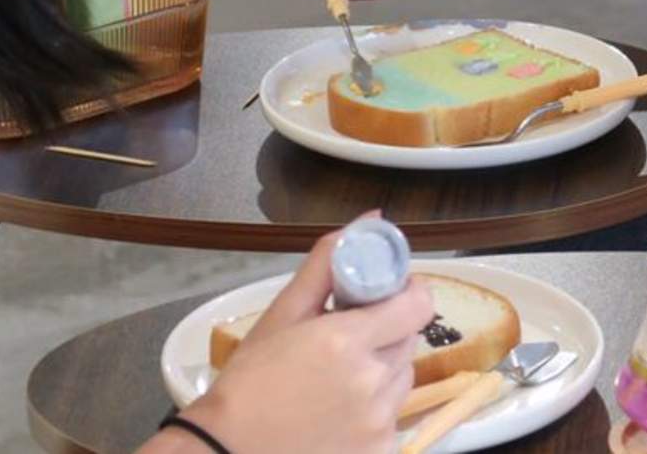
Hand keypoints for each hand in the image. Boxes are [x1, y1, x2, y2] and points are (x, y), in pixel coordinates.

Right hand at [139, 214, 433, 453]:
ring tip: (339, 377)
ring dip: (382, 369)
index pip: (418, 304)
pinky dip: (375, 409)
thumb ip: (329, 261)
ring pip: (402, 378)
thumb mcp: (283, 313)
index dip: (407, 291)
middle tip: (348, 336)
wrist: (228, 452)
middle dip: (386, 330)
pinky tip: (338, 411)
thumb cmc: (250, 380)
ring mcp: (380, 423)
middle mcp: (373, 382)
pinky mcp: (382, 451)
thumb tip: (373, 217)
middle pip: (408, 339)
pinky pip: (394, 416)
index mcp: (349, 341)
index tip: (386, 292)